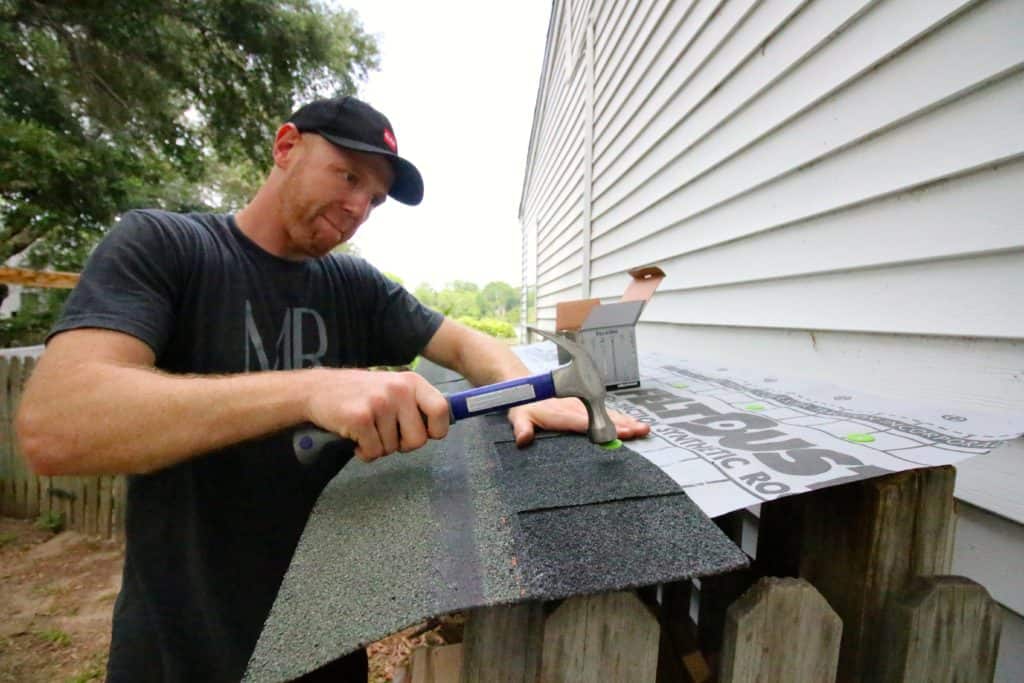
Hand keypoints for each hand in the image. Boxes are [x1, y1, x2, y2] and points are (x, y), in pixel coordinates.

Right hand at [305, 369, 449, 461]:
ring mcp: (379, 403)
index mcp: (411, 382)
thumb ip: (415, 405)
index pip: (441, 410)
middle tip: (385, 433)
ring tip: (366, 429)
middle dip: (402, 445)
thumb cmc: (360, 394)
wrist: (316, 390)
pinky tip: (355, 438)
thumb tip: (440, 428)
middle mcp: (398, 390)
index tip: (423, 434)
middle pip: (418, 439)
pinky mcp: (360, 418)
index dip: (435, 430)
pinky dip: (364, 452)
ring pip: (393, 448)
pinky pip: (373, 452)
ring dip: (378, 446)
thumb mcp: (393, 389)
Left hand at [507, 397, 649, 447]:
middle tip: (642, 431)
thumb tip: (523, 439)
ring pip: (607, 412)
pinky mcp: (585, 403)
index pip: (586, 422)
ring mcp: (582, 404)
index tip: (621, 432)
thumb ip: (521, 428)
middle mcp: (576, 407)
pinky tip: (632, 423)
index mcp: (561, 413)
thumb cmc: (523, 404)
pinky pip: (604, 410)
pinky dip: (619, 416)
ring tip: (643, 428)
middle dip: (624, 424)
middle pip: (603, 416)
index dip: (603, 427)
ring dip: (626, 420)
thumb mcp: (517, 416)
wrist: (527, 384)